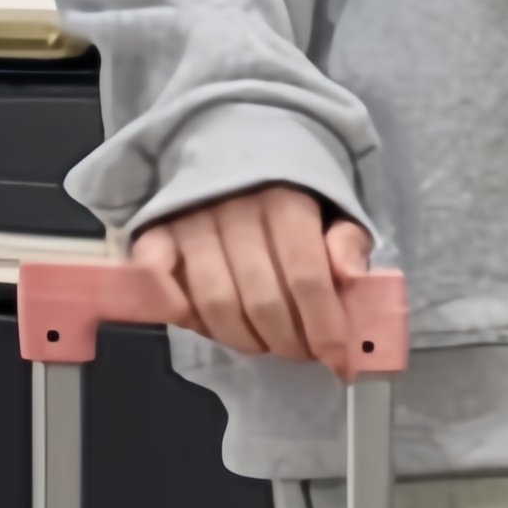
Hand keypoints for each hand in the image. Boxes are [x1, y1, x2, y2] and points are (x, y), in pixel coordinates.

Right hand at [146, 180, 375, 364]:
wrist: (233, 147)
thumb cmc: (291, 192)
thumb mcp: (335, 210)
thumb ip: (346, 242)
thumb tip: (351, 277)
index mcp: (286, 201)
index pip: (306, 277)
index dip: (324, 328)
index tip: (338, 360)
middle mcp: (235, 209)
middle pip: (261, 300)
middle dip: (288, 341)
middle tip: (301, 352)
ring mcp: (190, 220)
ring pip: (214, 303)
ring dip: (243, 339)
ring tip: (264, 343)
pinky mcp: (156, 230)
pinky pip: (158, 279)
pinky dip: (178, 308)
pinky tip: (205, 325)